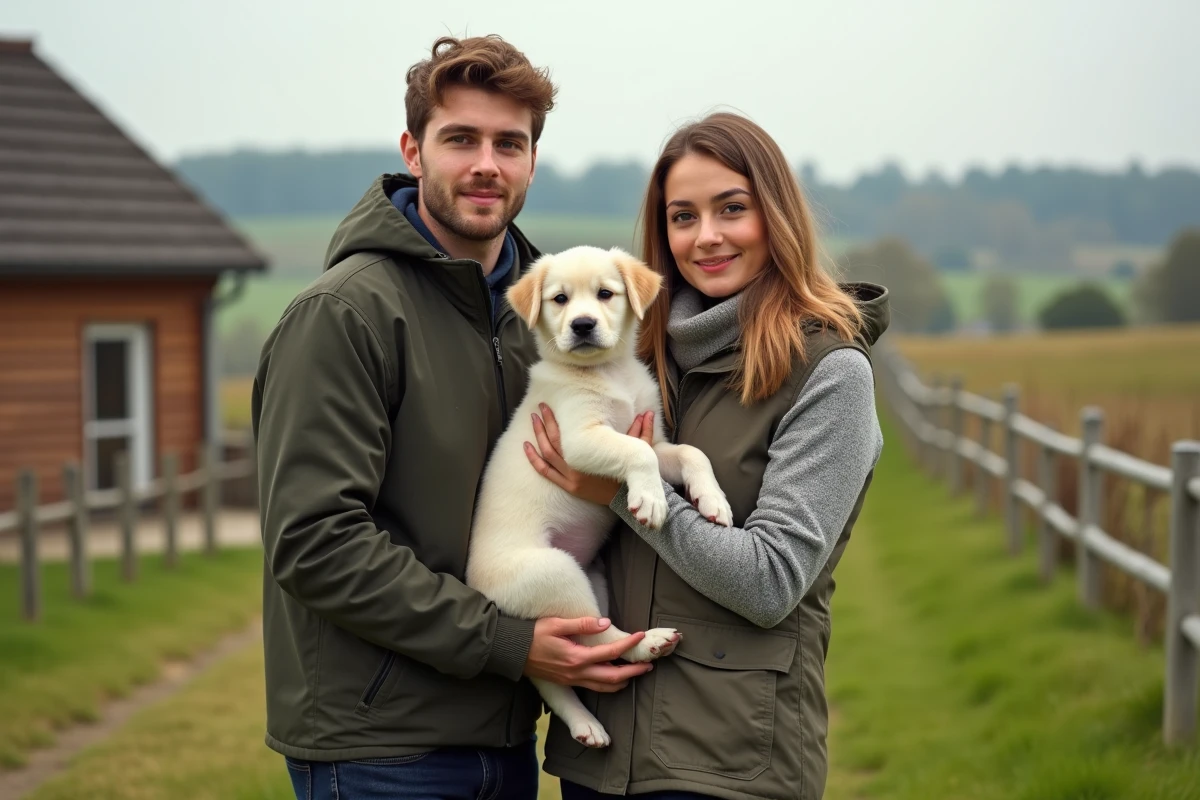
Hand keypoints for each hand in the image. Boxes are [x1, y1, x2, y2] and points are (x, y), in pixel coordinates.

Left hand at [524, 404, 654, 505]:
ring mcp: (570, 478)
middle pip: (553, 442)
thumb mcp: (638, 452)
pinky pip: (546, 472)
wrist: (629, 500)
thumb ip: (642, 432)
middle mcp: (576, 468)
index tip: (549, 406)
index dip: (554, 420)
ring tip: (533, 420)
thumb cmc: (632, 475)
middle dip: (544, 423)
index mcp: (589, 458)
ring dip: (538, 437)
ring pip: (547, 455)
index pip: (565, 434)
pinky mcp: (569, 487)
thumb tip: (649, 413)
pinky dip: (534, 459)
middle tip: (539, 408)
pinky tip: (527, 447)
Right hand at [524, 616, 652, 691]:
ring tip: (635, 673)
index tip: (640, 636)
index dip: (628, 645)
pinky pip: (594, 687)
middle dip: (633, 672)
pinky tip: (613, 676)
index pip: (610, 652)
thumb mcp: (556, 624)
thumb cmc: (532, 635)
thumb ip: (582, 624)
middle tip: (648, 666)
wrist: (512, 652)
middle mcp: (576, 673)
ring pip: (605, 687)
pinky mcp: (568, 682)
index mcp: (576, 657)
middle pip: (613, 678)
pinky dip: (608, 684)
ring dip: (623, 681)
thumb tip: (605, 623)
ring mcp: (572, 680)